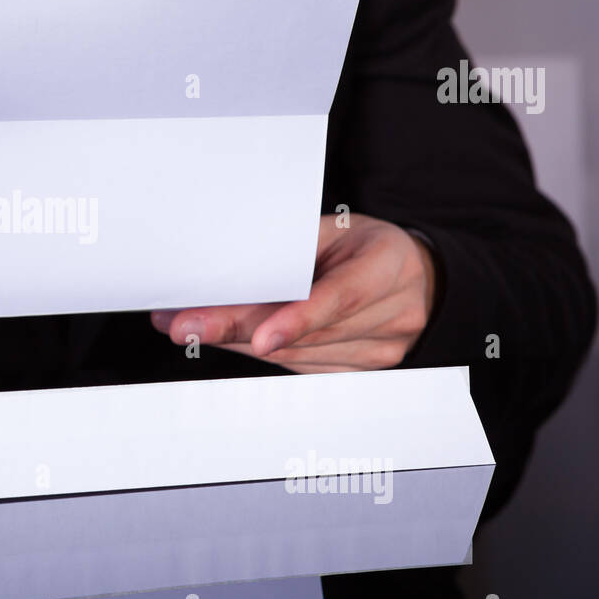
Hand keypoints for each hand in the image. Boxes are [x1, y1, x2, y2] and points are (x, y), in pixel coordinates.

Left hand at [150, 213, 436, 372]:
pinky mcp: (359, 370)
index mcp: (388, 264)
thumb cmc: (365, 245)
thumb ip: (290, 248)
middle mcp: (392, 314)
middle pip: (308, 333)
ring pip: (297, 356)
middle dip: (239, 329)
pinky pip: (300, 366)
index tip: (259, 338)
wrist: (413, 275)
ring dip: (237, 342)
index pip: (342, 297)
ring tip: (187, 325)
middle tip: (185, 325)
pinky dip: (258, 351)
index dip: (298, 319)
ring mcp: (380, 349)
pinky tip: (226, 338)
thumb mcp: (334, 228)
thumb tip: (224, 265)